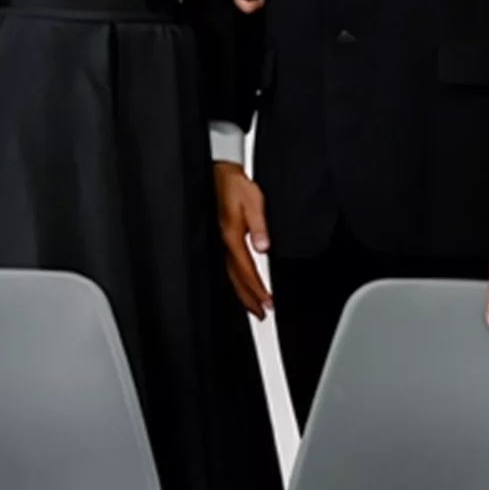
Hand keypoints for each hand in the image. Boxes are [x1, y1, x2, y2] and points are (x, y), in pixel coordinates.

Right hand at [214, 161, 272, 317]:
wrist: (222, 175)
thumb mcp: (253, 202)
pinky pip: (231, 267)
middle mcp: (226, 243)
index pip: (246, 269)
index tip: (267, 302)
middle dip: (249, 298)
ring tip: (254, 309)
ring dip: (243, 294)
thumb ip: (259, 226)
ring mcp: (223, 242)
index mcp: (233, 236)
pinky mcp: (225, 239)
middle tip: (262, 314)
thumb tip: (263, 246)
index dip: (257, 288)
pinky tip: (243, 286)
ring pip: (232, 276)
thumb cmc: (236, 186)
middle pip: (237, 279)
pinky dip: (238, 281)